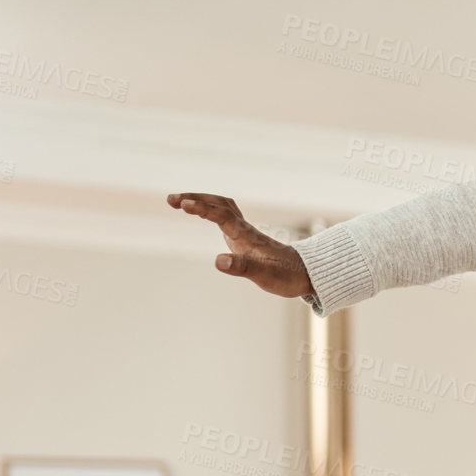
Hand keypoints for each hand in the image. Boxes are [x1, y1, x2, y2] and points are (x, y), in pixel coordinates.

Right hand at [166, 193, 315, 298]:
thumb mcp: (265, 276)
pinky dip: (211, 209)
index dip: (203, 209)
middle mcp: (245, 230)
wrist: (305, 273)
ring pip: (222, 206)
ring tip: (179, 201)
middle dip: (195, 198)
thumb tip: (219, 261)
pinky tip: (202, 212)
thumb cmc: (287, 276)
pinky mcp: (245, 237)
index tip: (183, 204)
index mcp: (247, 236)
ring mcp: (245, 232)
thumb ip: (243, 268)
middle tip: (171, 199)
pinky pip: (225, 215)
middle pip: (219, 204)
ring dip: (202, 200)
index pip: (222, 216)